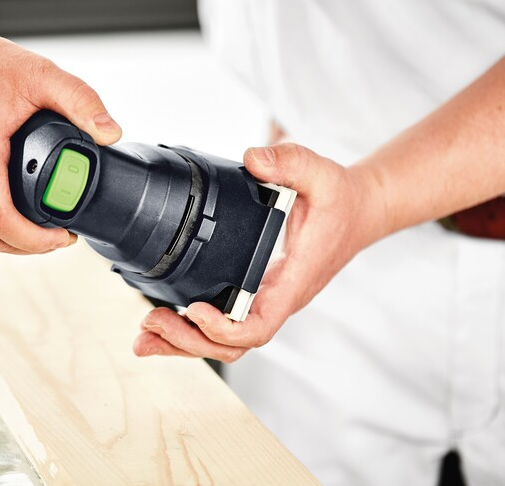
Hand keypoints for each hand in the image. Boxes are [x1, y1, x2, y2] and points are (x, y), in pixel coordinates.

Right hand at [0, 19, 120, 253]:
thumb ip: (83, 102)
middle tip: (56, 235)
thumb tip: (112, 135)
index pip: (0, 221)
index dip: (35, 241)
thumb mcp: (41, 74)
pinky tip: (8, 214)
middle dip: (26, 245)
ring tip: (36, 229)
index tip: (63, 236)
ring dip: (4, 239)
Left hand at [133, 143, 386, 361]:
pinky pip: (227, 322)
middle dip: (189, 341)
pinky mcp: (259, 291)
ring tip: (145, 334)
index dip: (224, 328)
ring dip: (185, 342)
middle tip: (149, 322)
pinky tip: (167, 322)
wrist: (359, 211)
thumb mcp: (319, 172)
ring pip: (227, 341)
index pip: (258, 326)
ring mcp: (268, 298)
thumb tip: (253, 159)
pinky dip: (194, 328)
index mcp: (293, 281)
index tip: (193, 309)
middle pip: (233, 345)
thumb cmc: (341, 198)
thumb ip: (289, 162)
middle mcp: (279, 298)